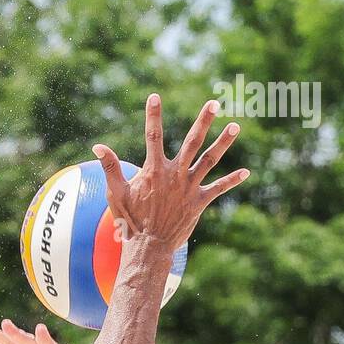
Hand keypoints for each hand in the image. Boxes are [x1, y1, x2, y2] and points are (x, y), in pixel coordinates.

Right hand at [92, 95, 247, 251]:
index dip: (153, 116)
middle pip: (192, 141)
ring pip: (209, 160)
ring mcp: (189, 188)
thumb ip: (110, 167)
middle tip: (215, 102)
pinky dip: (232, 180)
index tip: (154, 96)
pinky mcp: (198, 202)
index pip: (153, 136)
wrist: (148, 247)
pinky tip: (246, 172)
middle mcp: (175, 174)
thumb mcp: (116, 193)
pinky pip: (218, 189)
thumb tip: (97, 146)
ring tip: (236, 126)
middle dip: (204, 121)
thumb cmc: (130, 221)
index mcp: (155, 170)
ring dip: (223, 143)